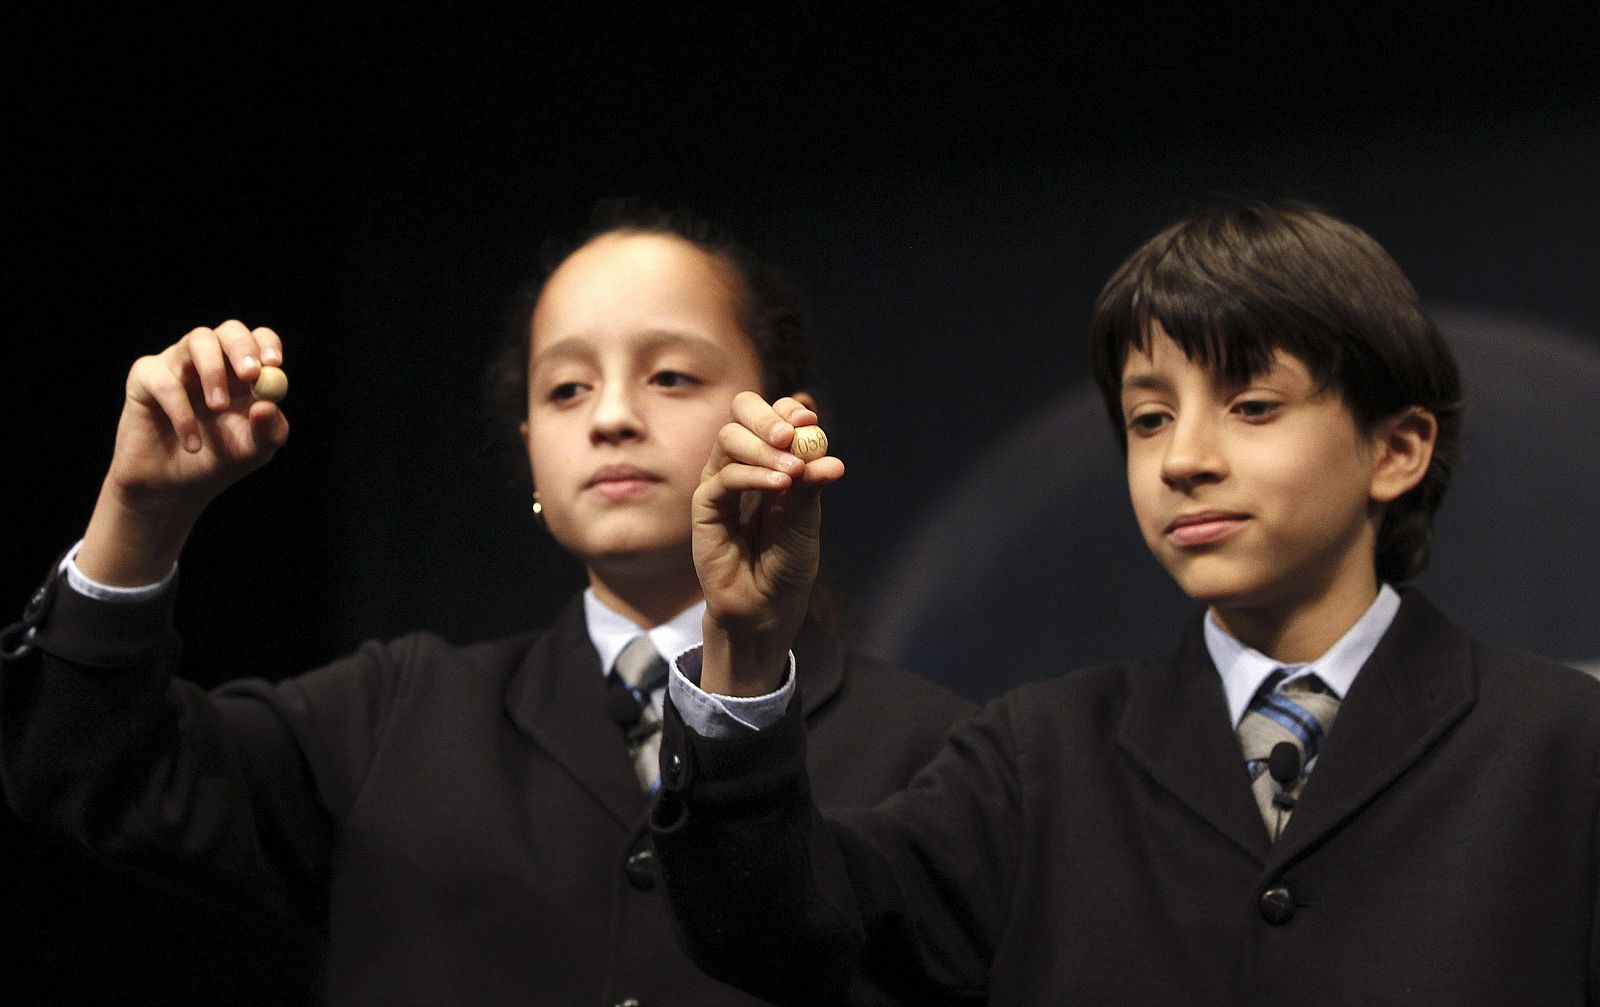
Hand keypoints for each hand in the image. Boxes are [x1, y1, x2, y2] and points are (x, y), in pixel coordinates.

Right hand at [78, 321, 290, 584]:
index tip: (273, 365)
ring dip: (213, 372)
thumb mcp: (254, 450)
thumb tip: (268, 405)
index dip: (265, 345)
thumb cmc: (219, 462)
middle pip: (229, 331)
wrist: (173, 489)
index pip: (258, 340)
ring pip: (197, 340)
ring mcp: (178, 364)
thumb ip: (270, 430)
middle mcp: (212, 361)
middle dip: (241, 348)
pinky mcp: (146, 379)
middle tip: (250, 374)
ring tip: (218, 409)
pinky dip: (181, 412)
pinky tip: (192, 444)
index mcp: (243, 372)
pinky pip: (165, 380)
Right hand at [692, 392, 842, 695]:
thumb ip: (810, 486)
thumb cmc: (788, 563)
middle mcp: (743, 465)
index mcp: (770, 460)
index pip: (772, 416)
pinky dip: (752, 475)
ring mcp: (721, 484)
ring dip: (763, 448)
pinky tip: (779, 486)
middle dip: (768, 418)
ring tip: (793, 472)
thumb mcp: (806, 520)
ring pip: (728, 440)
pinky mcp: (706, 508)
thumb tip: (829, 458)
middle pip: (741, 415)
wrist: (767, 607)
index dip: (788, 410)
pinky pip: (723, 478)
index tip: (809, 418)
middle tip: (793, 433)